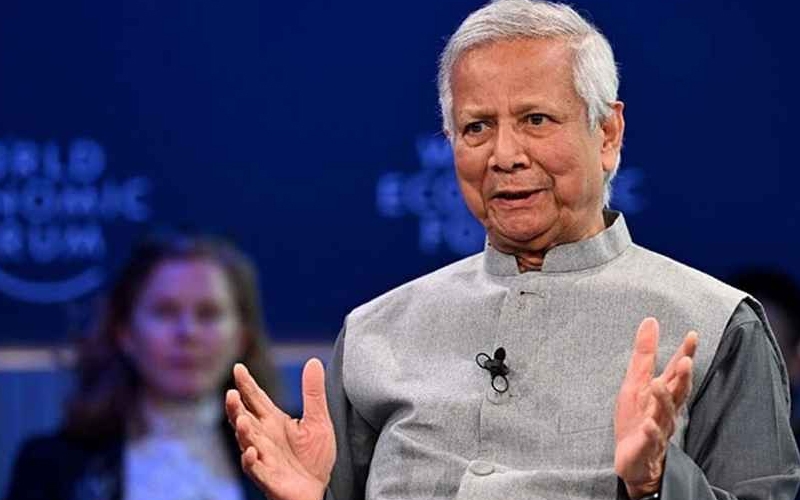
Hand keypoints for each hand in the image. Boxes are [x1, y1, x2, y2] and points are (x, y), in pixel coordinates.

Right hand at [225, 359, 335, 499]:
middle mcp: (263, 437)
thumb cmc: (314, 457)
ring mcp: (263, 456)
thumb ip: (313, 392)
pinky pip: (255, 469)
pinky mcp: (267, 477)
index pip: (256, 399)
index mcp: (273, 421)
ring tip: (242, 419)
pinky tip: (251, 452)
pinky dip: (251, 461)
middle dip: (236, 407)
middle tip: (231, 393)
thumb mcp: (319, 420)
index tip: (238, 368)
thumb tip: (314, 361)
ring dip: (242, 431)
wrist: (318, 490)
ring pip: (246, 442)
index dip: (246, 384)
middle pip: (244, 418)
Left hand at [614, 318, 697, 498]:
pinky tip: (647, 424)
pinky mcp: (646, 447)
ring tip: (658, 384)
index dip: (685, 354)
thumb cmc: (637, 418)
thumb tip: (650, 321)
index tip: (692, 336)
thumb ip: (644, 354)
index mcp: (663, 393)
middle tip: (685, 361)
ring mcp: (658, 429)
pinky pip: (651, 440)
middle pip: (678, 392)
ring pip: (665, 414)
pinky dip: (650, 432)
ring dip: (664, 399)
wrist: (633, 460)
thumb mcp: (635, 381)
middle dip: (682, 378)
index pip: (676, 371)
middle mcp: (665, 410)